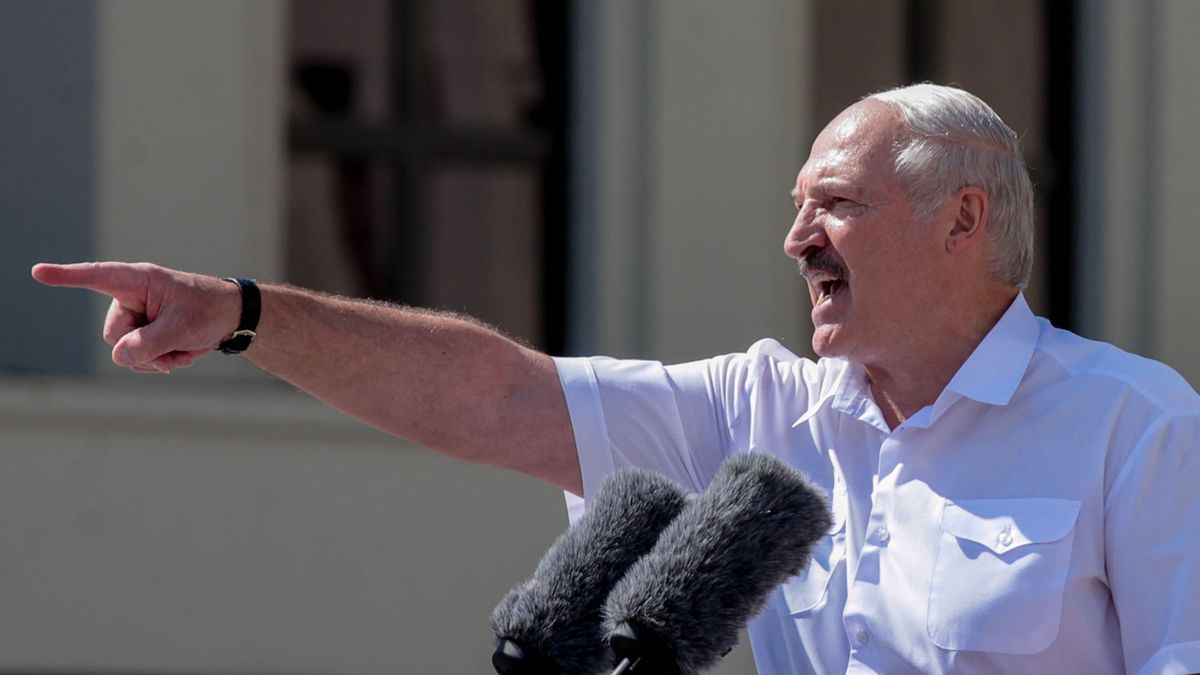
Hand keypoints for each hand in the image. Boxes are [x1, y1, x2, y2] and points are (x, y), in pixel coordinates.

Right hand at [31, 262, 241, 373]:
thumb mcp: (182, 328)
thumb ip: (148, 343)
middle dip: (143, 349)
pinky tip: (179, 355)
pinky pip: (135, 359)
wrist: (229, 319)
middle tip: (175, 347)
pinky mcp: (140, 334)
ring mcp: (134, 318)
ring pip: (124, 352)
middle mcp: (130, 297)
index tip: (39, 272)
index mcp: (138, 281)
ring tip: (181, 350)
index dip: (67, 276)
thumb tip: (119, 357)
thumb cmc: (208, 311)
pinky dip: (158, 362)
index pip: (97, 277)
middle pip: (115, 335)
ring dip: (153, 359)